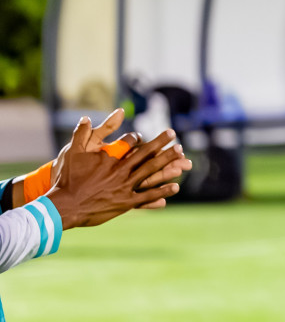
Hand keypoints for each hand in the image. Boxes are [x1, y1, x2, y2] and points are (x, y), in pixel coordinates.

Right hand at [48, 118, 184, 228]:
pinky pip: (147, 196)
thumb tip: (85, 116)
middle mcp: (121, 171)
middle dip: (160, 144)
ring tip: (182, 157)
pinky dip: (162, 192)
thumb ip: (81, 133)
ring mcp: (125, 187)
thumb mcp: (71, 152)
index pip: (128, 143)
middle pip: (145, 155)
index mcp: (110, 158)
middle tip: (172, 134)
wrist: (64, 206)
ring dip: (167, 165)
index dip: (136, 138)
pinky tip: (175, 187)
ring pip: (151, 173)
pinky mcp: (125, 203)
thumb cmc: (67, 179)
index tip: (141, 136)